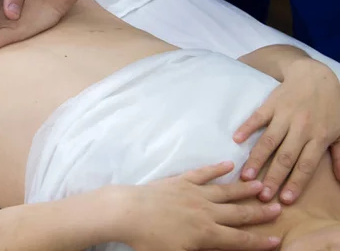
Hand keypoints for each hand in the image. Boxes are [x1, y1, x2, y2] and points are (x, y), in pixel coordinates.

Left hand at [110, 161, 281, 250]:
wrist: (127, 212)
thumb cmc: (148, 241)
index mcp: (206, 234)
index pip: (239, 240)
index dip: (258, 242)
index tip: (276, 240)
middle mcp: (205, 212)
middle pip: (238, 213)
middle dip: (259, 212)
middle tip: (277, 207)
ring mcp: (193, 193)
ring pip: (225, 191)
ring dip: (244, 189)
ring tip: (260, 185)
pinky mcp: (180, 181)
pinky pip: (202, 174)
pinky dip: (215, 169)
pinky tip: (228, 165)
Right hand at [233, 59, 339, 203]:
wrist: (315, 75)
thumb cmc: (330, 105)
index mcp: (319, 136)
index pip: (306, 165)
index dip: (295, 182)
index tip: (285, 200)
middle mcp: (301, 128)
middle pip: (285, 157)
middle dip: (273, 177)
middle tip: (261, 195)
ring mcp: (284, 115)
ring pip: (269, 141)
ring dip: (257, 159)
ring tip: (245, 176)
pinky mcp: (271, 104)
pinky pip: (257, 117)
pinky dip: (246, 127)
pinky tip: (236, 139)